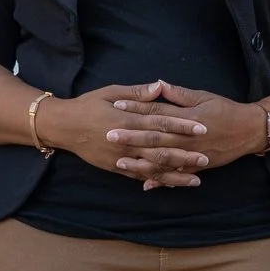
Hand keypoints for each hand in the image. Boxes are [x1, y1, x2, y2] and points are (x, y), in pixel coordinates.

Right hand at [41, 83, 210, 187]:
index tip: (201, 128)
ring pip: (152, 168)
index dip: (181, 126)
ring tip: (196, 178)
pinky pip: (139, 176)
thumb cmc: (87, 105)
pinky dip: (156, 181)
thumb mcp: (110, 91)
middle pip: (160, 149)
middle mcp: (126, 141)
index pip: (159, 123)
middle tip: (206, 156)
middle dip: (184, 154)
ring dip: (175, 174)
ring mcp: (121, 158)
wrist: (63, 127)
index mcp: (127, 119)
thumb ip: (137, 92)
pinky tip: (172, 184)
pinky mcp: (115, 168)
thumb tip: (159, 86)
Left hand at [106, 83, 268, 183]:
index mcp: (187, 118)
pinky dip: (160, 180)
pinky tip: (144, 184)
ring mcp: (192, 155)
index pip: (157, 112)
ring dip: (140, 163)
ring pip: (162, 161)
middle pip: (155, 138)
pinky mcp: (197, 167)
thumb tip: (158, 84)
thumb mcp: (203, 97)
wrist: (249, 131)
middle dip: (131, 137)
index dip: (136, 109)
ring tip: (119, 163)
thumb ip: (179, 94)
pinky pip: (176, 175)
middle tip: (109, 136)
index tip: (117, 106)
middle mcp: (187, 138)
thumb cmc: (225, 110)